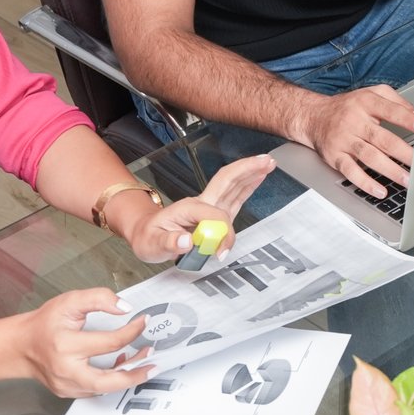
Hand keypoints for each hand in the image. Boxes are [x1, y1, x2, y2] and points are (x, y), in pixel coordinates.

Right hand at [8, 288, 153, 397]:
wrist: (21, 345)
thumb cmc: (44, 324)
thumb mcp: (70, 302)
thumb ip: (99, 299)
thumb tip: (125, 308)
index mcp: (66, 345)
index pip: (110, 342)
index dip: (132, 331)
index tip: (143, 322)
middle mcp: (65, 369)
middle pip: (106, 381)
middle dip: (134, 374)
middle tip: (153, 364)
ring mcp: (66, 384)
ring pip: (103, 388)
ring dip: (127, 377)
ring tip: (143, 362)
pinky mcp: (67, 392)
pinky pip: (95, 390)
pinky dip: (112, 380)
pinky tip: (121, 366)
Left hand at [115, 155, 275, 262]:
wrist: (145, 234)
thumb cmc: (149, 237)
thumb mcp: (152, 244)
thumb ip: (169, 242)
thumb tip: (185, 241)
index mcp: (189, 208)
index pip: (215, 216)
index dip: (222, 233)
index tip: (220, 252)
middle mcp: (201, 202)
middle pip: (226, 181)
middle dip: (247, 170)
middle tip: (266, 162)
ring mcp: (210, 206)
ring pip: (233, 186)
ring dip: (251, 173)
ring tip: (268, 163)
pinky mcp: (215, 213)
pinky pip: (234, 197)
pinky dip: (248, 186)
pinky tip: (259, 178)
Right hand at [298, 86, 413, 198]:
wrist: (313, 116)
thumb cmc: (349, 107)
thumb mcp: (371, 94)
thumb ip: (396, 101)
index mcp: (366, 103)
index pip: (389, 110)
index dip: (405, 119)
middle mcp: (354, 121)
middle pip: (382, 138)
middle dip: (404, 153)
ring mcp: (344, 140)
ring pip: (369, 156)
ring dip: (390, 170)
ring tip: (407, 180)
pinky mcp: (335, 156)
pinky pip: (350, 171)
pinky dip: (365, 183)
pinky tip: (380, 190)